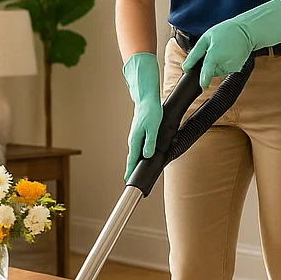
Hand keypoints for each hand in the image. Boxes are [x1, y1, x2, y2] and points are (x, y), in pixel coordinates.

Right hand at [122, 51, 161, 180]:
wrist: (147, 99)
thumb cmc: (150, 112)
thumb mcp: (153, 128)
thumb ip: (150, 143)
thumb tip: (147, 155)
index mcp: (135, 140)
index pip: (132, 160)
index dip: (130, 171)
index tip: (127, 180)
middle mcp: (133, 139)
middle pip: (132, 158)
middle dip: (130, 169)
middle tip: (129, 179)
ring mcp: (135, 136)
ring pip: (134, 153)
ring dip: (134, 162)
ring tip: (135, 171)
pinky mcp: (139, 133)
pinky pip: (138, 147)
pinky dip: (138, 155)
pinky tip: (141, 157)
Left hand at [182, 0, 280, 87]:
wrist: (247, 31)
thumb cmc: (225, 31)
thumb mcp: (206, 38)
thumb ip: (194, 54)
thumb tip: (186, 68)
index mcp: (215, 55)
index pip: (208, 70)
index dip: (204, 79)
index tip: (203, 86)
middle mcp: (225, 63)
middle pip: (210, 71)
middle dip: (209, 64)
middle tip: (214, 50)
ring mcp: (232, 67)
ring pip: (218, 71)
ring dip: (217, 64)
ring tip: (222, 50)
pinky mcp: (237, 69)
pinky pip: (225, 70)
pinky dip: (224, 64)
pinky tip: (228, 54)